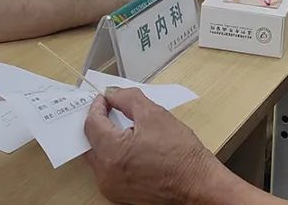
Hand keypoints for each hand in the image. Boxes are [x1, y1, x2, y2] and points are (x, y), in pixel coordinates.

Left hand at [85, 87, 216, 204]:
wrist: (197, 183)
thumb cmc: (180, 152)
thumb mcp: (154, 114)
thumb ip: (128, 99)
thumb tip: (112, 93)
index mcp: (112, 153)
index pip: (92, 124)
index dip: (98, 106)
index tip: (106, 97)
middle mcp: (106, 174)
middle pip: (90, 142)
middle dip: (98, 123)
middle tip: (110, 109)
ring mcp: (110, 187)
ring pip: (97, 156)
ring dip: (104, 139)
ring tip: (122, 127)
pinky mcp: (118, 195)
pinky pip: (106, 170)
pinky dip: (112, 155)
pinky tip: (128, 146)